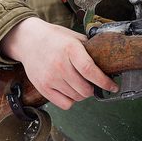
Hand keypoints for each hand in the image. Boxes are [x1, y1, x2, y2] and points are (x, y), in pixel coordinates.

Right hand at [0, 17, 118, 109]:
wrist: (28, 40)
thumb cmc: (54, 38)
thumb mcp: (73, 36)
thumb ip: (89, 48)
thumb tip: (108, 61)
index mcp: (70, 49)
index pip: (90, 70)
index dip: (104, 82)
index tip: (113, 86)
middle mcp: (59, 64)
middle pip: (85, 89)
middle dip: (93, 89)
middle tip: (92, 83)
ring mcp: (50, 77)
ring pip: (76, 98)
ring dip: (82, 94)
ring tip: (79, 84)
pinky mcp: (42, 87)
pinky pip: (64, 104)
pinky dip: (71, 100)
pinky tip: (69, 90)